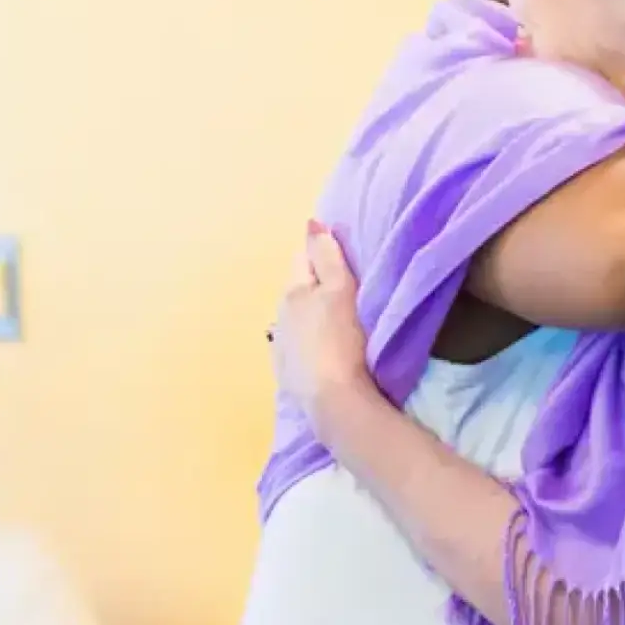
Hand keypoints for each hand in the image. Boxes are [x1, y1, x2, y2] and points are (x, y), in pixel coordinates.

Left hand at [270, 222, 375, 428]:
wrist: (333, 400)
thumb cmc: (341, 339)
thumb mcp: (339, 291)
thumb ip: (326, 257)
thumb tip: (312, 224)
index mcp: (292, 292)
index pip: (303, 258)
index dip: (320, 251)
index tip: (341, 253)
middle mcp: (280, 316)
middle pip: (298, 288)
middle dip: (315, 283)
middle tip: (344, 286)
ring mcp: (282, 347)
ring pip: (297, 317)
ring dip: (311, 313)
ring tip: (336, 319)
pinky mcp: (288, 374)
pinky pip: (299, 345)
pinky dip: (310, 340)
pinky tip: (324, 349)